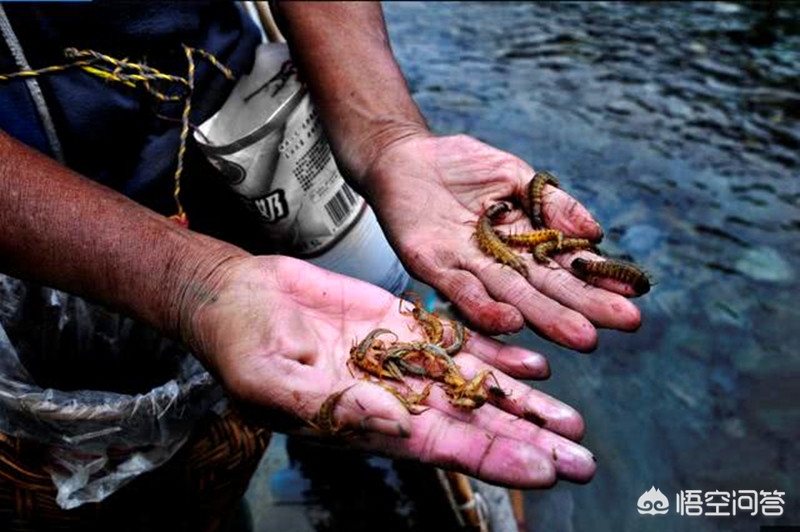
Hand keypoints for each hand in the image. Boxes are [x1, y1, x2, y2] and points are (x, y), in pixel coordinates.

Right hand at [186, 255, 595, 487]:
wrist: (239, 300)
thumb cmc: (241, 347)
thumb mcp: (275, 381)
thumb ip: (335, 405)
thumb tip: (394, 424)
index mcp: (367, 420)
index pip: (443, 446)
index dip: (495, 458)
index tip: (546, 470)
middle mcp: (394, 396)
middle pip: (474, 422)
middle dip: (528, 441)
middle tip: (584, 459)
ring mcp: (402, 359)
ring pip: (475, 384)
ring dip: (524, 402)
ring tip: (572, 419)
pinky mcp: (401, 323)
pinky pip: (457, 339)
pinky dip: (496, 351)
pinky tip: (534, 364)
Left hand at [362, 134, 641, 350]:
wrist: (402, 155)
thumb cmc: (459, 165)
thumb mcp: (514, 176)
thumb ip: (552, 203)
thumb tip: (597, 232)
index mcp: (522, 243)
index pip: (565, 266)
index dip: (598, 280)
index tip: (633, 295)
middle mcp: (498, 263)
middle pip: (545, 289)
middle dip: (583, 308)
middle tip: (624, 325)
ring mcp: (466, 267)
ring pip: (510, 297)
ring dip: (545, 317)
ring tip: (583, 336)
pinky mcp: (432, 265)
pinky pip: (460, 289)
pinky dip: (485, 307)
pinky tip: (513, 321)